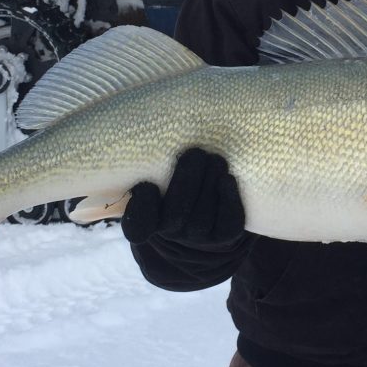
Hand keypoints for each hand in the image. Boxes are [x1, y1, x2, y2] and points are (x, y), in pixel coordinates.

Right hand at [121, 148, 245, 249]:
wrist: (205, 208)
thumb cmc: (170, 178)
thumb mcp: (153, 171)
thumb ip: (146, 162)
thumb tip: (137, 127)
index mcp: (146, 222)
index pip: (137, 227)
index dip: (142, 208)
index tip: (147, 184)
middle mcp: (171, 234)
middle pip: (175, 218)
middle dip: (186, 183)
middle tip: (195, 153)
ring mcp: (198, 238)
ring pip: (202, 220)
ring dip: (209, 185)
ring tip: (215, 158)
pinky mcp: (225, 236)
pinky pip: (229, 224)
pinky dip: (229, 199)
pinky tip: (228, 178)